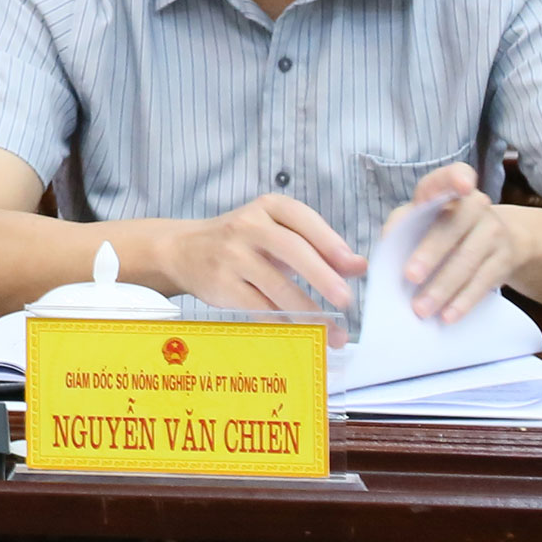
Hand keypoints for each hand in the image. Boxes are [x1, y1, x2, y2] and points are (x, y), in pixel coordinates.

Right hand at [159, 193, 367, 313]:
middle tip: (346, 300)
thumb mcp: (276, 232)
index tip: (354, 266)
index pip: (303, 219)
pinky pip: (258, 306)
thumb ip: (317, 246)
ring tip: (332, 330)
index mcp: (267, 208)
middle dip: (321, 276)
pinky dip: (283, 322)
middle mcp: (247, 226)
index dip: (330, 242)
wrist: (182, 250)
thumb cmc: (241, 242)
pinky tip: (302, 333)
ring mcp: (231, 255)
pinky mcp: (221, 284)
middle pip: (290, 249)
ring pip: (276, 284)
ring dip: (308, 310)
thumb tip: (358, 267)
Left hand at [394, 162, 529, 323]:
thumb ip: (402, 225)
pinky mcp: (505, 259)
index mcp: (448, 191)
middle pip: (452, 228)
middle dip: (430, 253)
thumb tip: (385, 244)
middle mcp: (475, 206)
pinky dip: (463, 301)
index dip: (456, 178)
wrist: (498, 239)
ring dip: (442, 288)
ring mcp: (494, 232)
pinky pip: (483, 282)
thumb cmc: (444, 227)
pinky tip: (448, 316)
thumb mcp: (423, 218)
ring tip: (421, 309)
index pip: (450, 176)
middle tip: (409, 277)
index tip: (463, 184)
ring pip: (468, 261)